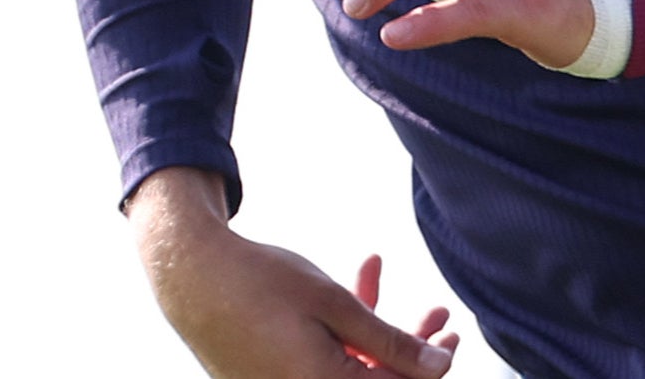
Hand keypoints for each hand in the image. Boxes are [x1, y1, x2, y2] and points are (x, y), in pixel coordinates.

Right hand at [128, 169, 455, 376]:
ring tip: (381, 280)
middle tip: (435, 312)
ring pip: (350, 373)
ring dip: (375, 336)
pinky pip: (323, 368)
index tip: (453, 330)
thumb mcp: (336, 304)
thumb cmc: (263, 283)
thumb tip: (441, 368)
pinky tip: (354, 287)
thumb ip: (391, 343)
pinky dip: (342, 337)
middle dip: (408, 349)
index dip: (433, 366)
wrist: (190, 276)